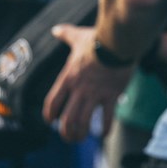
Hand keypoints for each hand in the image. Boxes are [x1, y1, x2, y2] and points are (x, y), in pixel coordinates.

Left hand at [41, 24, 130, 142]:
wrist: (117, 42)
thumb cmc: (97, 38)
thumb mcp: (77, 36)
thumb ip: (65, 34)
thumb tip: (55, 29)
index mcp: (68, 78)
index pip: (53, 102)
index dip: (49, 115)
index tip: (51, 122)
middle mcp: (79, 89)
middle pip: (67, 119)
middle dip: (66, 133)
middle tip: (69, 138)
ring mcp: (95, 94)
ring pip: (83, 122)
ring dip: (82, 134)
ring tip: (82, 138)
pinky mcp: (111, 96)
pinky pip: (107, 118)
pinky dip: (105, 129)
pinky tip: (104, 134)